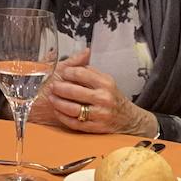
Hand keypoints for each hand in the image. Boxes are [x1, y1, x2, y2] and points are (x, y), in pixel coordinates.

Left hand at [34, 51, 157, 135]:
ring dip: (58, 103)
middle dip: (59, 88)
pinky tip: (57, 111)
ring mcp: (100, 114)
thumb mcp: (105, 79)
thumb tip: (81, 53)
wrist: (128, 118)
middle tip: (52, 86)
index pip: (81, 73)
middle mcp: (103, 98)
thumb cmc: (112, 96)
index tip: (61, 72)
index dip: (67, 72)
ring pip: (73, 109)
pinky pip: (75, 123)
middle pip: (74, 91)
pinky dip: (63, 117)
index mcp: (105, 83)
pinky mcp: (96, 128)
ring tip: (52, 98)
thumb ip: (90, 69)